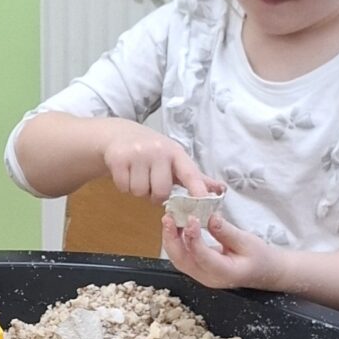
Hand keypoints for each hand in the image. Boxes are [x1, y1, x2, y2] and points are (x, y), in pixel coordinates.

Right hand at [100, 124, 215, 204]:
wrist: (118, 134)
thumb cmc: (151, 152)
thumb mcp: (174, 159)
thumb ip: (196, 178)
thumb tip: (221, 190)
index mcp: (175, 153)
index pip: (190, 174)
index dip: (198, 191)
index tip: (204, 204)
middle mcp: (158, 151)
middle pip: (161, 192)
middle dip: (154, 194)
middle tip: (150, 181)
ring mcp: (137, 153)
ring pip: (140, 192)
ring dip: (138, 190)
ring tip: (137, 175)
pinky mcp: (118, 158)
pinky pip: (124, 188)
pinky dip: (124, 186)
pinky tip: (126, 173)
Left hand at [161, 210, 276, 292]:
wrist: (263, 271)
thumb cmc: (259, 257)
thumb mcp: (247, 241)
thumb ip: (226, 232)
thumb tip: (209, 217)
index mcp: (224, 273)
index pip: (202, 257)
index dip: (194, 237)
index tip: (192, 217)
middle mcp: (208, 278)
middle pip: (182, 261)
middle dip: (172, 239)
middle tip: (168, 217)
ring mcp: (201, 276)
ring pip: (179, 260)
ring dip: (171, 239)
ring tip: (169, 219)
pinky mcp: (198, 269)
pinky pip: (183, 257)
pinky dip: (176, 242)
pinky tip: (176, 226)